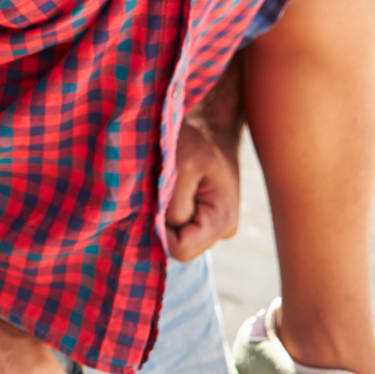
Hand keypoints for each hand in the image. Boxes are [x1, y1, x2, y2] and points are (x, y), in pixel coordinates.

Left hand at [166, 109, 241, 261]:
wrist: (212, 124)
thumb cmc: (198, 139)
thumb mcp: (182, 166)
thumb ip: (173, 203)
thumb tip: (160, 228)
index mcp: (222, 221)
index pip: (180, 249)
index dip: (159, 231)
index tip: (152, 201)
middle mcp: (222, 230)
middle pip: (178, 245)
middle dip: (161, 221)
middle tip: (157, 189)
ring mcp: (213, 224)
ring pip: (175, 234)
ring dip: (163, 213)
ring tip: (164, 184)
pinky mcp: (203, 215)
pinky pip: (177, 223)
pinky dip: (166, 208)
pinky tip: (167, 187)